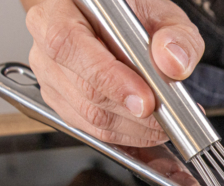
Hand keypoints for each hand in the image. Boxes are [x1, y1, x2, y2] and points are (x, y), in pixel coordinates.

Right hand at [25, 0, 203, 145]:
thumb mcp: (162, 14)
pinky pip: (93, 129)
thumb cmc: (130, 12)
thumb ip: (176, 36)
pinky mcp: (61, 100)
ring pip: (90, 116)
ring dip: (135, 129)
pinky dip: (127, 134)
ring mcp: (51, 75)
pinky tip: (150, 128)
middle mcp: (47, 42)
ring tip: (167, 123)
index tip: (146, 101)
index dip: (109, 78)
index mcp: (60, 9)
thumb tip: (173, 63)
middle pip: (86, 90)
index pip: (71, 45)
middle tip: (169, 116)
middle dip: (134, 113)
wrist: (113, 20)